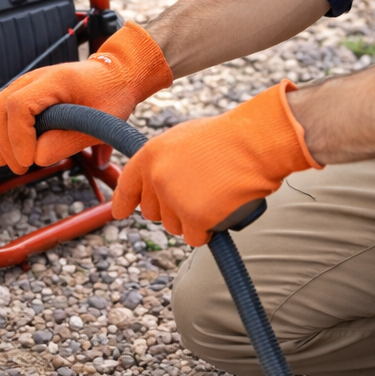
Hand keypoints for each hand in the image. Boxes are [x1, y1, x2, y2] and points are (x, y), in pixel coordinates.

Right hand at [0, 21, 171, 174]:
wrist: (116, 74)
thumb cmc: (111, 96)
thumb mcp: (100, 123)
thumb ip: (68, 141)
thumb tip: (36, 158)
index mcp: (55, 80)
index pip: (19, 105)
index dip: (18, 137)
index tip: (28, 161)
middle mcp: (34, 77)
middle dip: (4, 144)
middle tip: (21, 169)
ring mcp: (25, 83)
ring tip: (11, 164)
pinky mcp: (23, 93)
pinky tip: (2, 153)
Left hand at [112, 81, 319, 245]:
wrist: (254, 143)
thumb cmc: (228, 138)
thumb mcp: (185, 137)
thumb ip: (165, 160)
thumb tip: (156, 182)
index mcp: (151, 155)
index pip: (128, 185)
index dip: (123, 201)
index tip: (120, 212)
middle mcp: (157, 178)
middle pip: (153, 213)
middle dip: (172, 210)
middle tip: (198, 193)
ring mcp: (175, 200)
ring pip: (174, 227)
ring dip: (193, 220)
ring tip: (215, 195)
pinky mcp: (195, 219)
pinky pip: (195, 238)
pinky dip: (209, 231)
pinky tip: (221, 210)